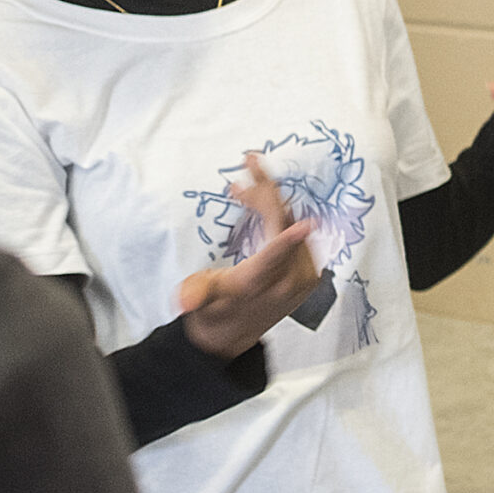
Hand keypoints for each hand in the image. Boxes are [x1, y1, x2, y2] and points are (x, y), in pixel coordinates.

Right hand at [175, 156, 319, 360]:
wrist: (234, 332)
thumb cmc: (215, 310)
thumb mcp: (203, 300)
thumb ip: (197, 294)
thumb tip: (184, 302)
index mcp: (259, 284)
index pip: (275, 259)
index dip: (289, 241)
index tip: (305, 225)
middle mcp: (287, 279)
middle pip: (282, 223)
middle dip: (265, 190)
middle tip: (249, 160)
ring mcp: (303, 273)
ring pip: (289, 220)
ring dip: (268, 198)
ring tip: (243, 184)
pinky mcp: (310, 267)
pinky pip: (295, 228)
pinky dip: (277, 212)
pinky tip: (256, 200)